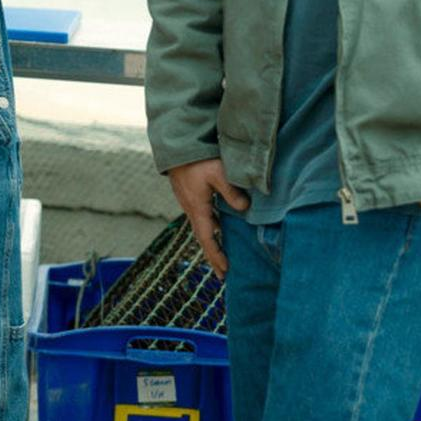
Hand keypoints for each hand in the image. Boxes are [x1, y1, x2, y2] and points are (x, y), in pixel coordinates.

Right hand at [167, 158, 247, 279]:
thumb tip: (245, 209)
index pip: (207, 239)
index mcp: (198, 208)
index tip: (225, 272)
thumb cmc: (197, 159)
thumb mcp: (218, 173)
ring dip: (211, 241)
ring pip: (202, 226)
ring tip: (221, 251)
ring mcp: (188, 201)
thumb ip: (231, 192)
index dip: (216, 256)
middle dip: (213, 255)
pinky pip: (201, 216)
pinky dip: (209, 226)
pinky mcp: (189, 194)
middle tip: (222, 273)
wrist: (176, 146)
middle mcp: (191, 208)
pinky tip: (217, 224)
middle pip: (203, 237)